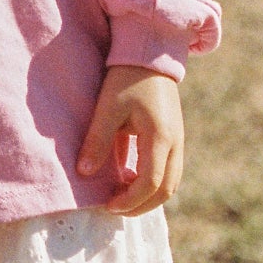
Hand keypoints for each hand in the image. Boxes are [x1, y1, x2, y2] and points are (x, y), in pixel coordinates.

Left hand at [76, 64, 183, 215]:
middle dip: (140, 206)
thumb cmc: (127, 78)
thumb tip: (84, 173)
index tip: (107, 206)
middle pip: (166, 191)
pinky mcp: (175, 137)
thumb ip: (97, 140)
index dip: (129, 200)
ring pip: (171, 183)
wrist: (150, 54)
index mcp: (161, 137)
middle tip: (113, 208)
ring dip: (148, 197)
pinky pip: (169, 171)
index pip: (150, 183)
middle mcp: (176, 144)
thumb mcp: (108, 107)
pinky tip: (130, 179)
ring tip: (121, 197)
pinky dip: (152, 183)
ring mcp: (179, 141)